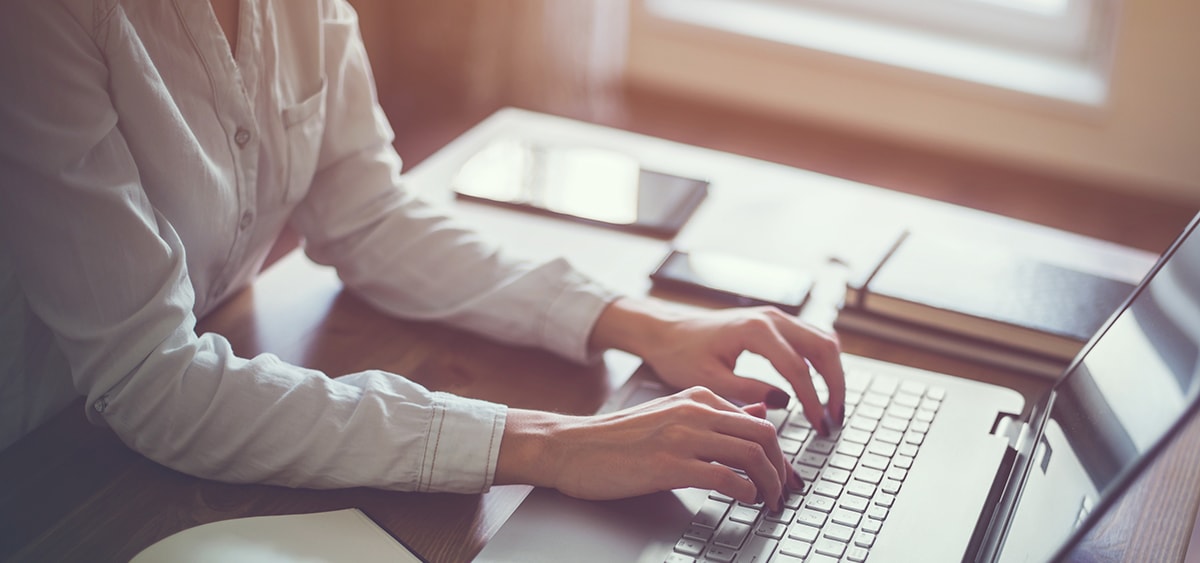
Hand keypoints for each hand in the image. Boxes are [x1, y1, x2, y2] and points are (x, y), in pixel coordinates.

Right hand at [494, 387, 801, 510]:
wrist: (572, 447)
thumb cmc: (618, 438)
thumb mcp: (672, 414)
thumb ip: (715, 415)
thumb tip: (761, 412)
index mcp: (698, 396)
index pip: (759, 420)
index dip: (780, 453)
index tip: (784, 476)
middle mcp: (695, 411)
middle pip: (765, 435)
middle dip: (782, 469)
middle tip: (784, 493)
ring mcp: (683, 437)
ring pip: (751, 455)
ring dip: (769, 484)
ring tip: (768, 502)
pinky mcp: (669, 464)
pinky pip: (725, 477)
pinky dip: (745, 492)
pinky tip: (745, 501)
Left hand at [590, 298, 845, 434]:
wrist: (665, 330)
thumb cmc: (679, 354)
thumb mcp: (709, 380)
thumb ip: (748, 391)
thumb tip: (785, 403)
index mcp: (755, 330)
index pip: (798, 368)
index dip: (813, 401)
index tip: (819, 427)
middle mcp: (771, 317)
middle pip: (823, 348)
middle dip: (835, 385)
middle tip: (835, 419)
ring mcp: (774, 317)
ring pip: (822, 340)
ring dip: (833, 373)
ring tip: (831, 408)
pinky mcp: (773, 323)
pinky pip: (810, 339)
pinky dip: (821, 363)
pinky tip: (818, 389)